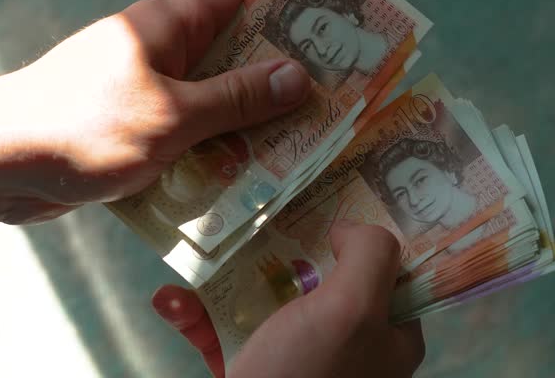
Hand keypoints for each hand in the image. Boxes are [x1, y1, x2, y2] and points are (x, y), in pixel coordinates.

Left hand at [0, 0, 310, 222]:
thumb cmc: (84, 127)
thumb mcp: (173, 114)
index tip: (333, 35)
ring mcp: (148, 92)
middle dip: (277, 79)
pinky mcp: (136, 131)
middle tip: (332, 105)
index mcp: (169, 25)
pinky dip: (216, 151)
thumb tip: (295, 76)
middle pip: (232, 54)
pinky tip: (250, 179)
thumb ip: (236, 98)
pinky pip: (189, 134)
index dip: (286, 11)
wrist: (1, 165)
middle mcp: (161, 51)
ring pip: (213, 100)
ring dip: (249, 124)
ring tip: (303, 147)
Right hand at [151, 223, 424, 376]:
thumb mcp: (353, 311)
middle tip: (252, 214)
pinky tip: (169, 298)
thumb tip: (351, 228)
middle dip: (276, 244)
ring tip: (195, 257)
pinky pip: (221, 330)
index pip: (383, 268)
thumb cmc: (307, 377)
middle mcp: (344, 345)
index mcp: (386, 334)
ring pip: (259, 298)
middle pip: (314, 274)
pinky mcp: (249, 370)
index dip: (355, 230)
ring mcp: (295, 358)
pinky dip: (194, 314)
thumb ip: (370, 257)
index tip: (324, 195)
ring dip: (219, 276)